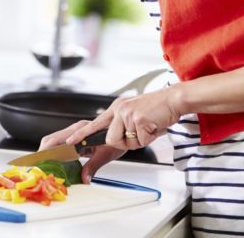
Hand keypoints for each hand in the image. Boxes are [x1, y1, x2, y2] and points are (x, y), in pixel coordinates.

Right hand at [39, 120, 125, 183]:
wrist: (126, 132)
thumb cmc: (117, 139)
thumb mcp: (105, 154)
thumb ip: (93, 167)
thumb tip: (84, 180)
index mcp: (81, 130)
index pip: (57, 140)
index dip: (47, 151)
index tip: (40, 160)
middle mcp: (76, 130)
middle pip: (51, 140)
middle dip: (43, 153)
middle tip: (37, 166)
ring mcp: (75, 133)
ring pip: (54, 142)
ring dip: (48, 153)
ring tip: (42, 166)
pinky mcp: (76, 138)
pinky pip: (61, 145)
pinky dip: (55, 154)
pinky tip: (54, 164)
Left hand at [66, 87, 181, 150]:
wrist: (174, 100)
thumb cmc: (156, 111)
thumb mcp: (134, 119)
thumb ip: (123, 130)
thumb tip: (120, 141)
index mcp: (116, 109)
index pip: (94, 124)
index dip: (81, 135)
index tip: (70, 142)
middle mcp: (119, 110)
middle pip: (110, 139)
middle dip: (124, 143)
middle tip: (138, 135)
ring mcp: (128, 113)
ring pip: (127, 142)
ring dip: (140, 141)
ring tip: (148, 128)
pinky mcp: (139, 118)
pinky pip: (141, 141)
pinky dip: (150, 138)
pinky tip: (154, 126)